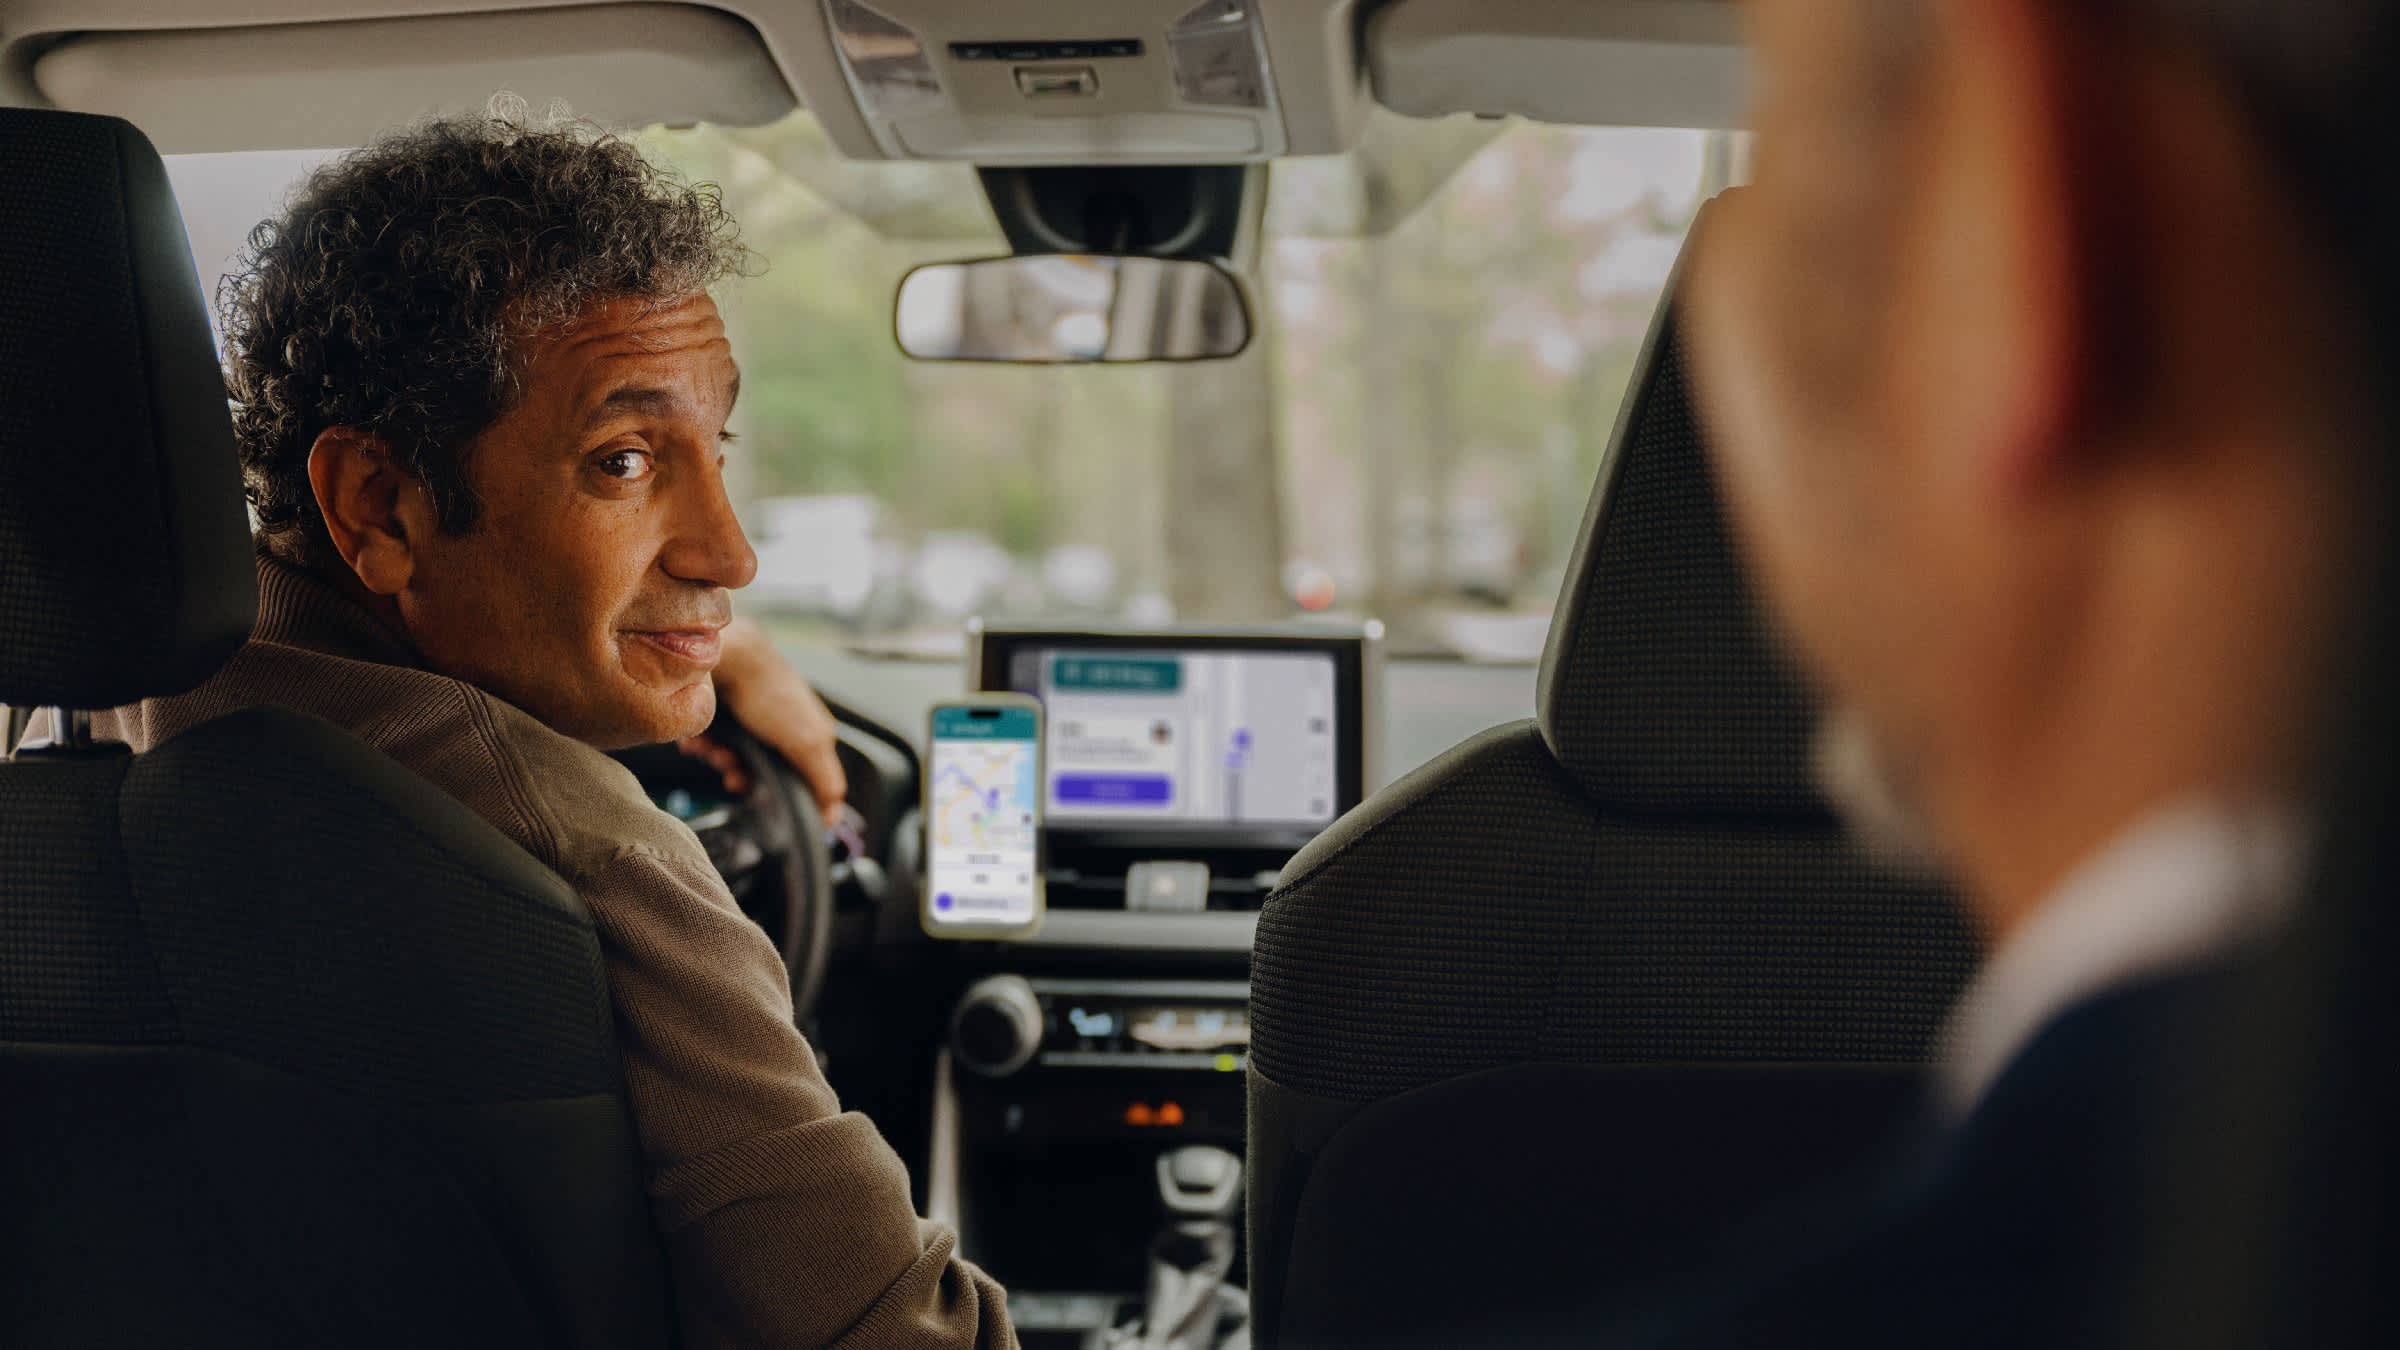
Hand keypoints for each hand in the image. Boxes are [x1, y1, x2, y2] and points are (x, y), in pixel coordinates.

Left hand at [698, 617, 848, 826]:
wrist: (726, 655)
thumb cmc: (771, 692)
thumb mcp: (807, 742)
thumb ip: (824, 780)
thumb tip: (835, 816)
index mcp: (811, 732)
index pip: (804, 778)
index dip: (783, 793)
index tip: (765, 798)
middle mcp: (782, 726)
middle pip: (763, 773)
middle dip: (744, 775)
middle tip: (732, 772)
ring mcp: (752, 720)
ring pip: (735, 760)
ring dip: (721, 760)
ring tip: (714, 749)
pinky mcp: (724, 714)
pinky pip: (713, 743)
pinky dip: (706, 745)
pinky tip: (702, 739)